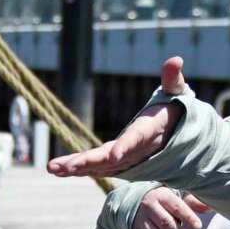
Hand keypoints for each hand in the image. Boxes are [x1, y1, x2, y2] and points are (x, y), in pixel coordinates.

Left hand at [48, 57, 187, 177]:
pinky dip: (76, 169)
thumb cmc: (173, 109)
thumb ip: (173, 78)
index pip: (136, 140)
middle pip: (111, 159)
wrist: (176, 137)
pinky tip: (57, 169)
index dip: (125, 147)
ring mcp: (125, 160)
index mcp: (150, 131)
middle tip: (67, 167)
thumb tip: (175, 59)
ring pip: (99, 166)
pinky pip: (95, 168)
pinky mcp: (116, 163)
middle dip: (89, 163)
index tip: (114, 156)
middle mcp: (135, 150)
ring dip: (76, 168)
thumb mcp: (176, 92)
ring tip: (53, 168)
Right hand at [132, 187, 208, 228]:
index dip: (187, 216)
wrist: (135, 202)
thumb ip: (192, 202)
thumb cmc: (163, 202)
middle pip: (165, 222)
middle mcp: (150, 207)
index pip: (176, 207)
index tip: (198, 226)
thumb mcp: (176, 197)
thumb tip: (210, 207)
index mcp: (162, 196)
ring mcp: (141, 220)